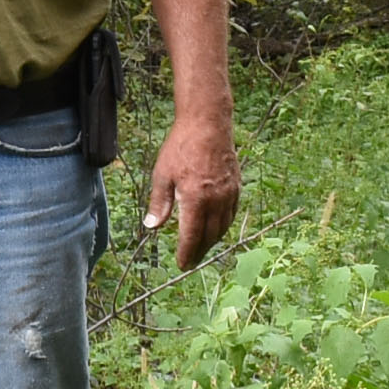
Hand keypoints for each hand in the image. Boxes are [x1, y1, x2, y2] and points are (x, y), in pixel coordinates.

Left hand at [146, 110, 240, 270]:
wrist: (207, 124)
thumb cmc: (181, 147)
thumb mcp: (162, 174)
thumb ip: (159, 203)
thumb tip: (152, 226)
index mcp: (195, 200)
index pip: (191, 236)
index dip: (186, 253)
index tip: (182, 265)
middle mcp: (215, 201)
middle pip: (209, 236)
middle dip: (199, 252)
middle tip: (191, 261)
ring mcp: (229, 194)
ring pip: (223, 227)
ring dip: (212, 241)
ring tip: (202, 248)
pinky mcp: (236, 186)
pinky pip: (232, 214)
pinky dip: (223, 225)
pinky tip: (216, 227)